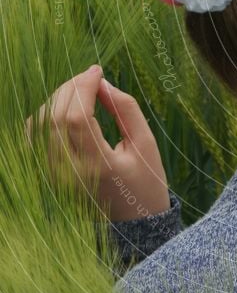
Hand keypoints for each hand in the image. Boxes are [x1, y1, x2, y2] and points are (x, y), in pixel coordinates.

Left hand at [25, 64, 169, 221]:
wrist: (133, 223)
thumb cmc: (146, 180)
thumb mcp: (145, 142)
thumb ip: (125, 109)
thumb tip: (102, 83)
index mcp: (99, 166)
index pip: (78, 118)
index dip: (84, 87)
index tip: (98, 70)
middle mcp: (69, 173)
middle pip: (55, 118)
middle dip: (71, 87)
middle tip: (91, 75)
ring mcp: (53, 177)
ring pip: (39, 126)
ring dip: (57, 100)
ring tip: (80, 89)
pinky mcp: (47, 176)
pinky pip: (34, 139)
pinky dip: (45, 117)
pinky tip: (65, 108)